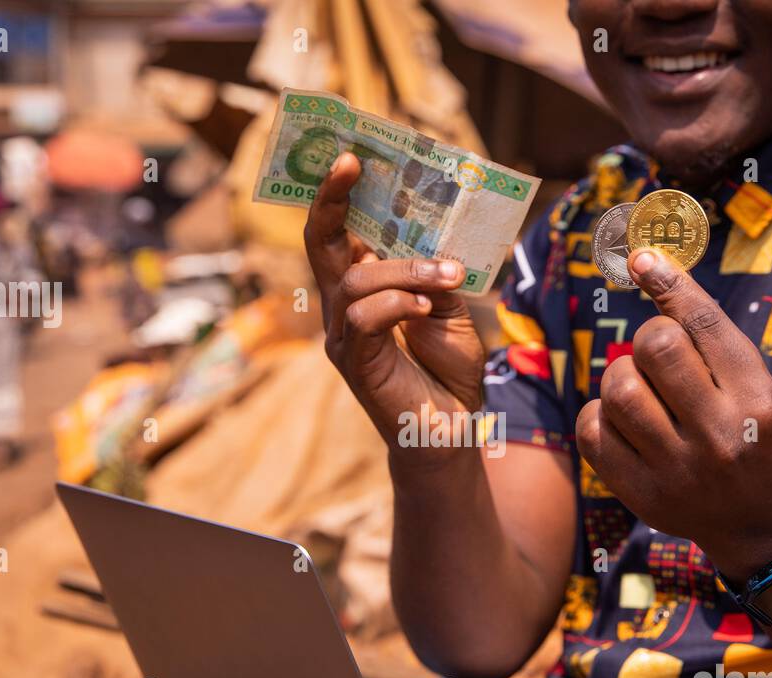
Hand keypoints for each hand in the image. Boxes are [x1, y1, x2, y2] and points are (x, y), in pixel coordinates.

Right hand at [305, 152, 484, 466]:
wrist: (452, 429)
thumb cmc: (448, 370)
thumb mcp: (451, 310)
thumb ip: (435, 276)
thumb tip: (436, 243)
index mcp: (363, 288)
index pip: (338, 234)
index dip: (337, 194)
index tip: (351, 155)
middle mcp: (343, 307)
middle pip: (319, 245)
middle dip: (330, 199)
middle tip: (352, 162)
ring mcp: (343, 336)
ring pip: (356, 281)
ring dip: (406, 271)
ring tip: (447, 278)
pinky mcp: (354, 363)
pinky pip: (364, 318)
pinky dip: (398, 304)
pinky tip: (425, 310)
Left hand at [575, 248, 771, 581]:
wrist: (766, 527)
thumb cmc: (759, 439)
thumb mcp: (763, 389)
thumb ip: (714, 340)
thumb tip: (648, 264)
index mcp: (759, 403)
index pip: (704, 324)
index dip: (669, 283)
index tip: (644, 260)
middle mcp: (721, 436)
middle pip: (656, 347)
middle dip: (650, 338)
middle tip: (659, 356)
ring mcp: (679, 471)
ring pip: (618, 388)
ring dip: (621, 376)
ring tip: (641, 391)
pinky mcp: (644, 496)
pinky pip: (594, 432)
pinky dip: (600, 416)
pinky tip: (623, 423)